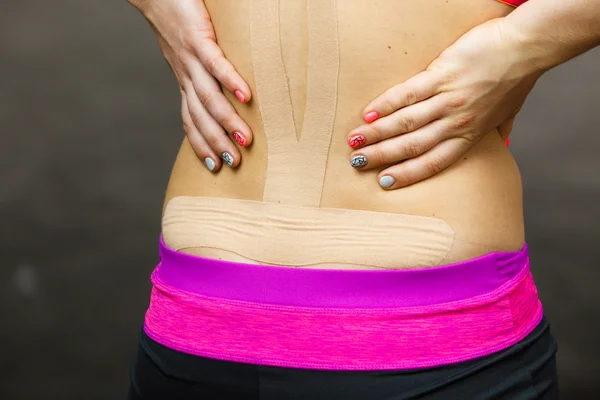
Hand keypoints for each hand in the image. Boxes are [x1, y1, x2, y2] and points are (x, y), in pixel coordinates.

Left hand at [128, 0, 251, 171]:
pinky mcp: (198, 38)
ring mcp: (191, 58)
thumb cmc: (178, 21)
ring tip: (245, 139)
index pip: (190, 120)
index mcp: (184, 81)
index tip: (214, 167)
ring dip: (227, 121)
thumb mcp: (189, 54)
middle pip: (201, 117)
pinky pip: (215, 64)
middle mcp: (185, 75)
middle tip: (234, 163)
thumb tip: (226, 93)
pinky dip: (230, 82)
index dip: (200, 144)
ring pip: (209, 97)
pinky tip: (246, 97)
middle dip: (217, 142)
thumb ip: (205, 73)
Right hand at [347, 18, 544, 188]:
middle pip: (413, 146)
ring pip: (406, 122)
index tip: (384, 182)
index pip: (433, 162)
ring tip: (355, 141)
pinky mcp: (442, 74)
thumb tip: (503, 143)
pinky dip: (386, 104)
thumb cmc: (516, 79)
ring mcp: (448, 99)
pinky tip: (367, 112)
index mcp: (469, 135)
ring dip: (377, 133)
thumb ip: (500, 130)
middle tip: (358, 163)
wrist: (524, 47)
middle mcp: (456, 122)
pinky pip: (408, 93)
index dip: (407, 174)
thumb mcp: (508, 112)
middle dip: (382, 156)